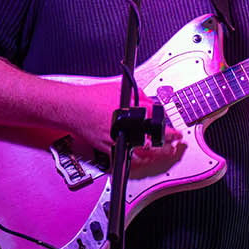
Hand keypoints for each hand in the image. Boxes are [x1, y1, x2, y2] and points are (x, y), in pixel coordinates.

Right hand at [68, 83, 188, 169]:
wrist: (71, 107)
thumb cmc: (92, 97)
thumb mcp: (121, 89)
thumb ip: (140, 96)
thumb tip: (152, 103)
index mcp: (132, 112)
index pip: (158, 124)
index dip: (170, 131)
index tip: (176, 134)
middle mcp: (126, 128)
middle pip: (153, 142)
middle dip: (167, 146)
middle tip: (175, 146)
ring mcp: (117, 140)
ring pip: (141, 154)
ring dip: (155, 156)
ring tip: (163, 154)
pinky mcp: (108, 148)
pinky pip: (125, 158)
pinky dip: (136, 160)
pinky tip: (144, 158)